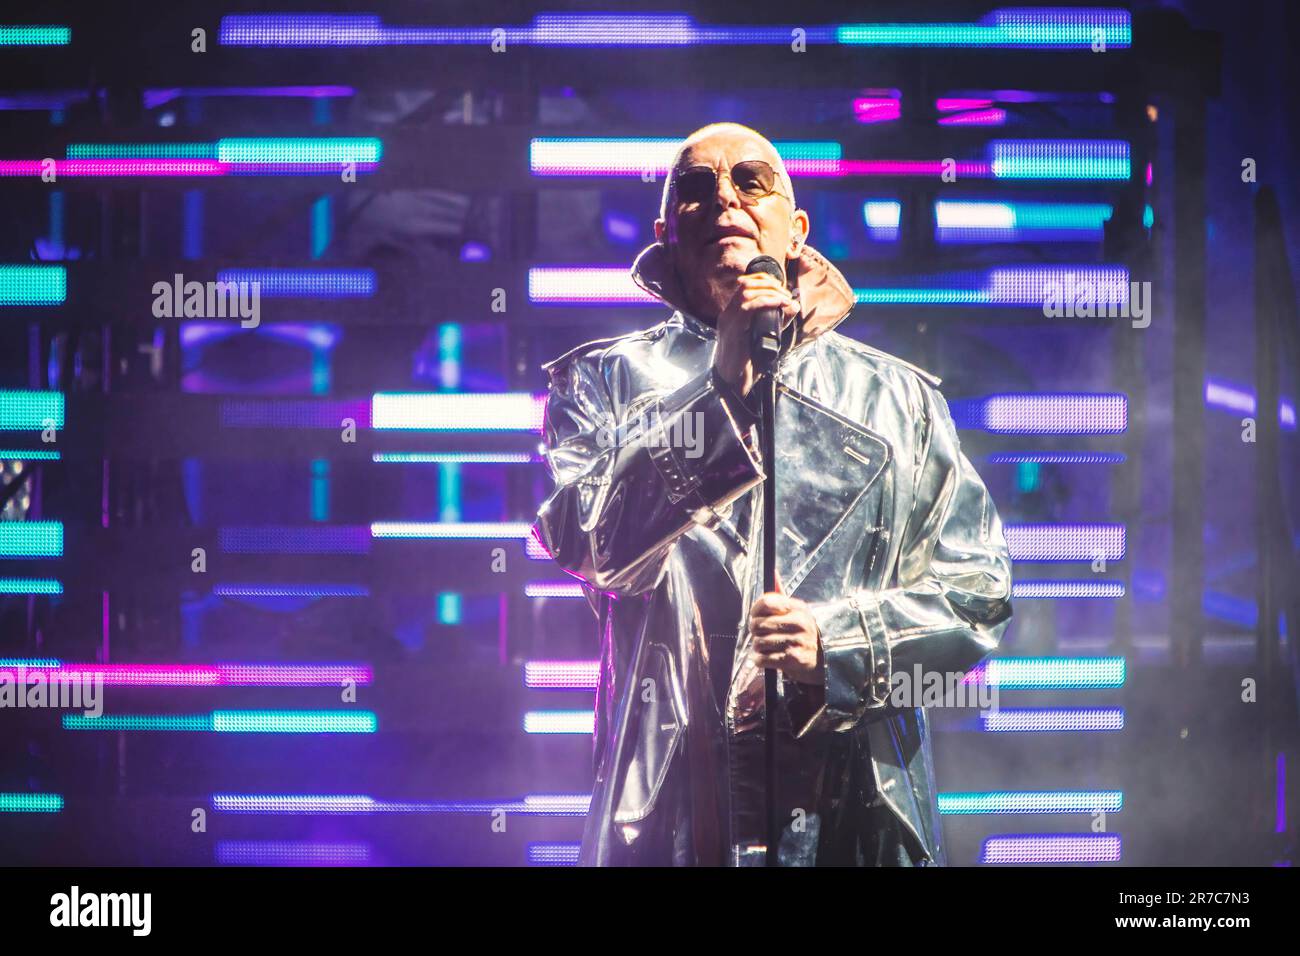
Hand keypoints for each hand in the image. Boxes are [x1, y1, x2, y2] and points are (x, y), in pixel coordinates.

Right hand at [712, 271, 799, 397]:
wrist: (734, 381)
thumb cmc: (748, 362)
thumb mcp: (766, 336)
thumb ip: (779, 321)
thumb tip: (794, 305)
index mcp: (733, 314)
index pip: (745, 284)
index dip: (764, 280)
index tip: (780, 288)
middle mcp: (728, 314)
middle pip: (746, 284)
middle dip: (770, 284)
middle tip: (785, 293)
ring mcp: (729, 320)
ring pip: (747, 292)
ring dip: (770, 292)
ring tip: (784, 298)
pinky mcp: (734, 329)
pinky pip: (749, 307)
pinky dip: (767, 301)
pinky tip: (778, 304)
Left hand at [749, 571, 823, 684]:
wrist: (825, 658)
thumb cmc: (803, 632)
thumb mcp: (797, 612)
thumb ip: (781, 595)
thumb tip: (772, 571)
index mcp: (798, 608)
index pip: (766, 603)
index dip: (755, 610)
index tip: (755, 615)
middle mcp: (799, 623)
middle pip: (758, 624)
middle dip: (755, 631)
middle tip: (759, 634)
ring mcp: (796, 642)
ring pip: (759, 642)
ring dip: (758, 647)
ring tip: (765, 647)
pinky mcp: (793, 660)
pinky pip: (763, 659)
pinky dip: (760, 660)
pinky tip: (765, 657)